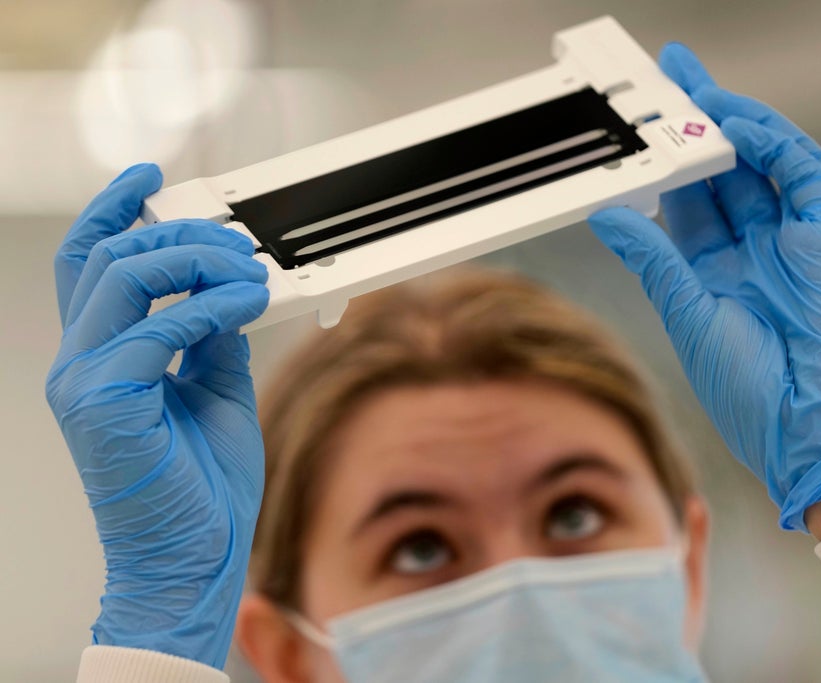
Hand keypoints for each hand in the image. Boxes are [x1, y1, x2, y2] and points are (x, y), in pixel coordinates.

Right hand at [45, 164, 269, 666]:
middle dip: (180, 236)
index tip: (150, 179)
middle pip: (110, 258)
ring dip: (194, 262)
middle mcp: (82, 363)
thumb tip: (228, 291)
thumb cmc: (200, 485)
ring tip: (245, 272)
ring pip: (122, 279)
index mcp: (102, 357)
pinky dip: (207, 309)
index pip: (88, 264)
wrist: (196, 555)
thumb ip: (212, 336)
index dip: (113, 212)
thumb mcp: (216, 389)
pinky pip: (156, 331)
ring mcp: (84, 383)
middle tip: (236, 243)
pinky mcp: (104, 404)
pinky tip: (245, 304)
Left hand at [588, 44, 820, 531]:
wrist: (817, 430)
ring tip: (696, 89)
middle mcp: (751, 255)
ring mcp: (790, 243)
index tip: (635, 134)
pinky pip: (802, 175)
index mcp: (713, 279)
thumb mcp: (689, 318)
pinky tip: (740, 124)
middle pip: (720, 177)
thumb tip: (607, 216)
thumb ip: (654, 261)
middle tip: (668, 81)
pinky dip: (774, 144)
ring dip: (731, 126)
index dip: (662, 167)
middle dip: (695, 129)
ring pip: (760, 167)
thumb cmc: (752, 393)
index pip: (685, 207)